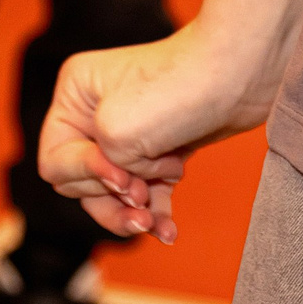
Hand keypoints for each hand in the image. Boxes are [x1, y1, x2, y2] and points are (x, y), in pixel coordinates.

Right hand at [38, 20, 278, 243]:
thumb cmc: (182, 88)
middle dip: (114, 196)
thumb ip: (100, 168)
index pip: (57, 161)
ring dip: (135, 211)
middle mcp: (98, 111)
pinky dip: (156, 212)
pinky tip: (168, 232)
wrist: (245, 70)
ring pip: (117, 192)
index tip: (123, 176)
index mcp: (76, 94)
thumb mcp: (118, 133)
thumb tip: (122, 188)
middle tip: (142, 196)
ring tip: (154, 224)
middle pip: (83, 182)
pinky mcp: (165, 145)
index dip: (87, 177)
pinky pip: (149, 190)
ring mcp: (133, 128)